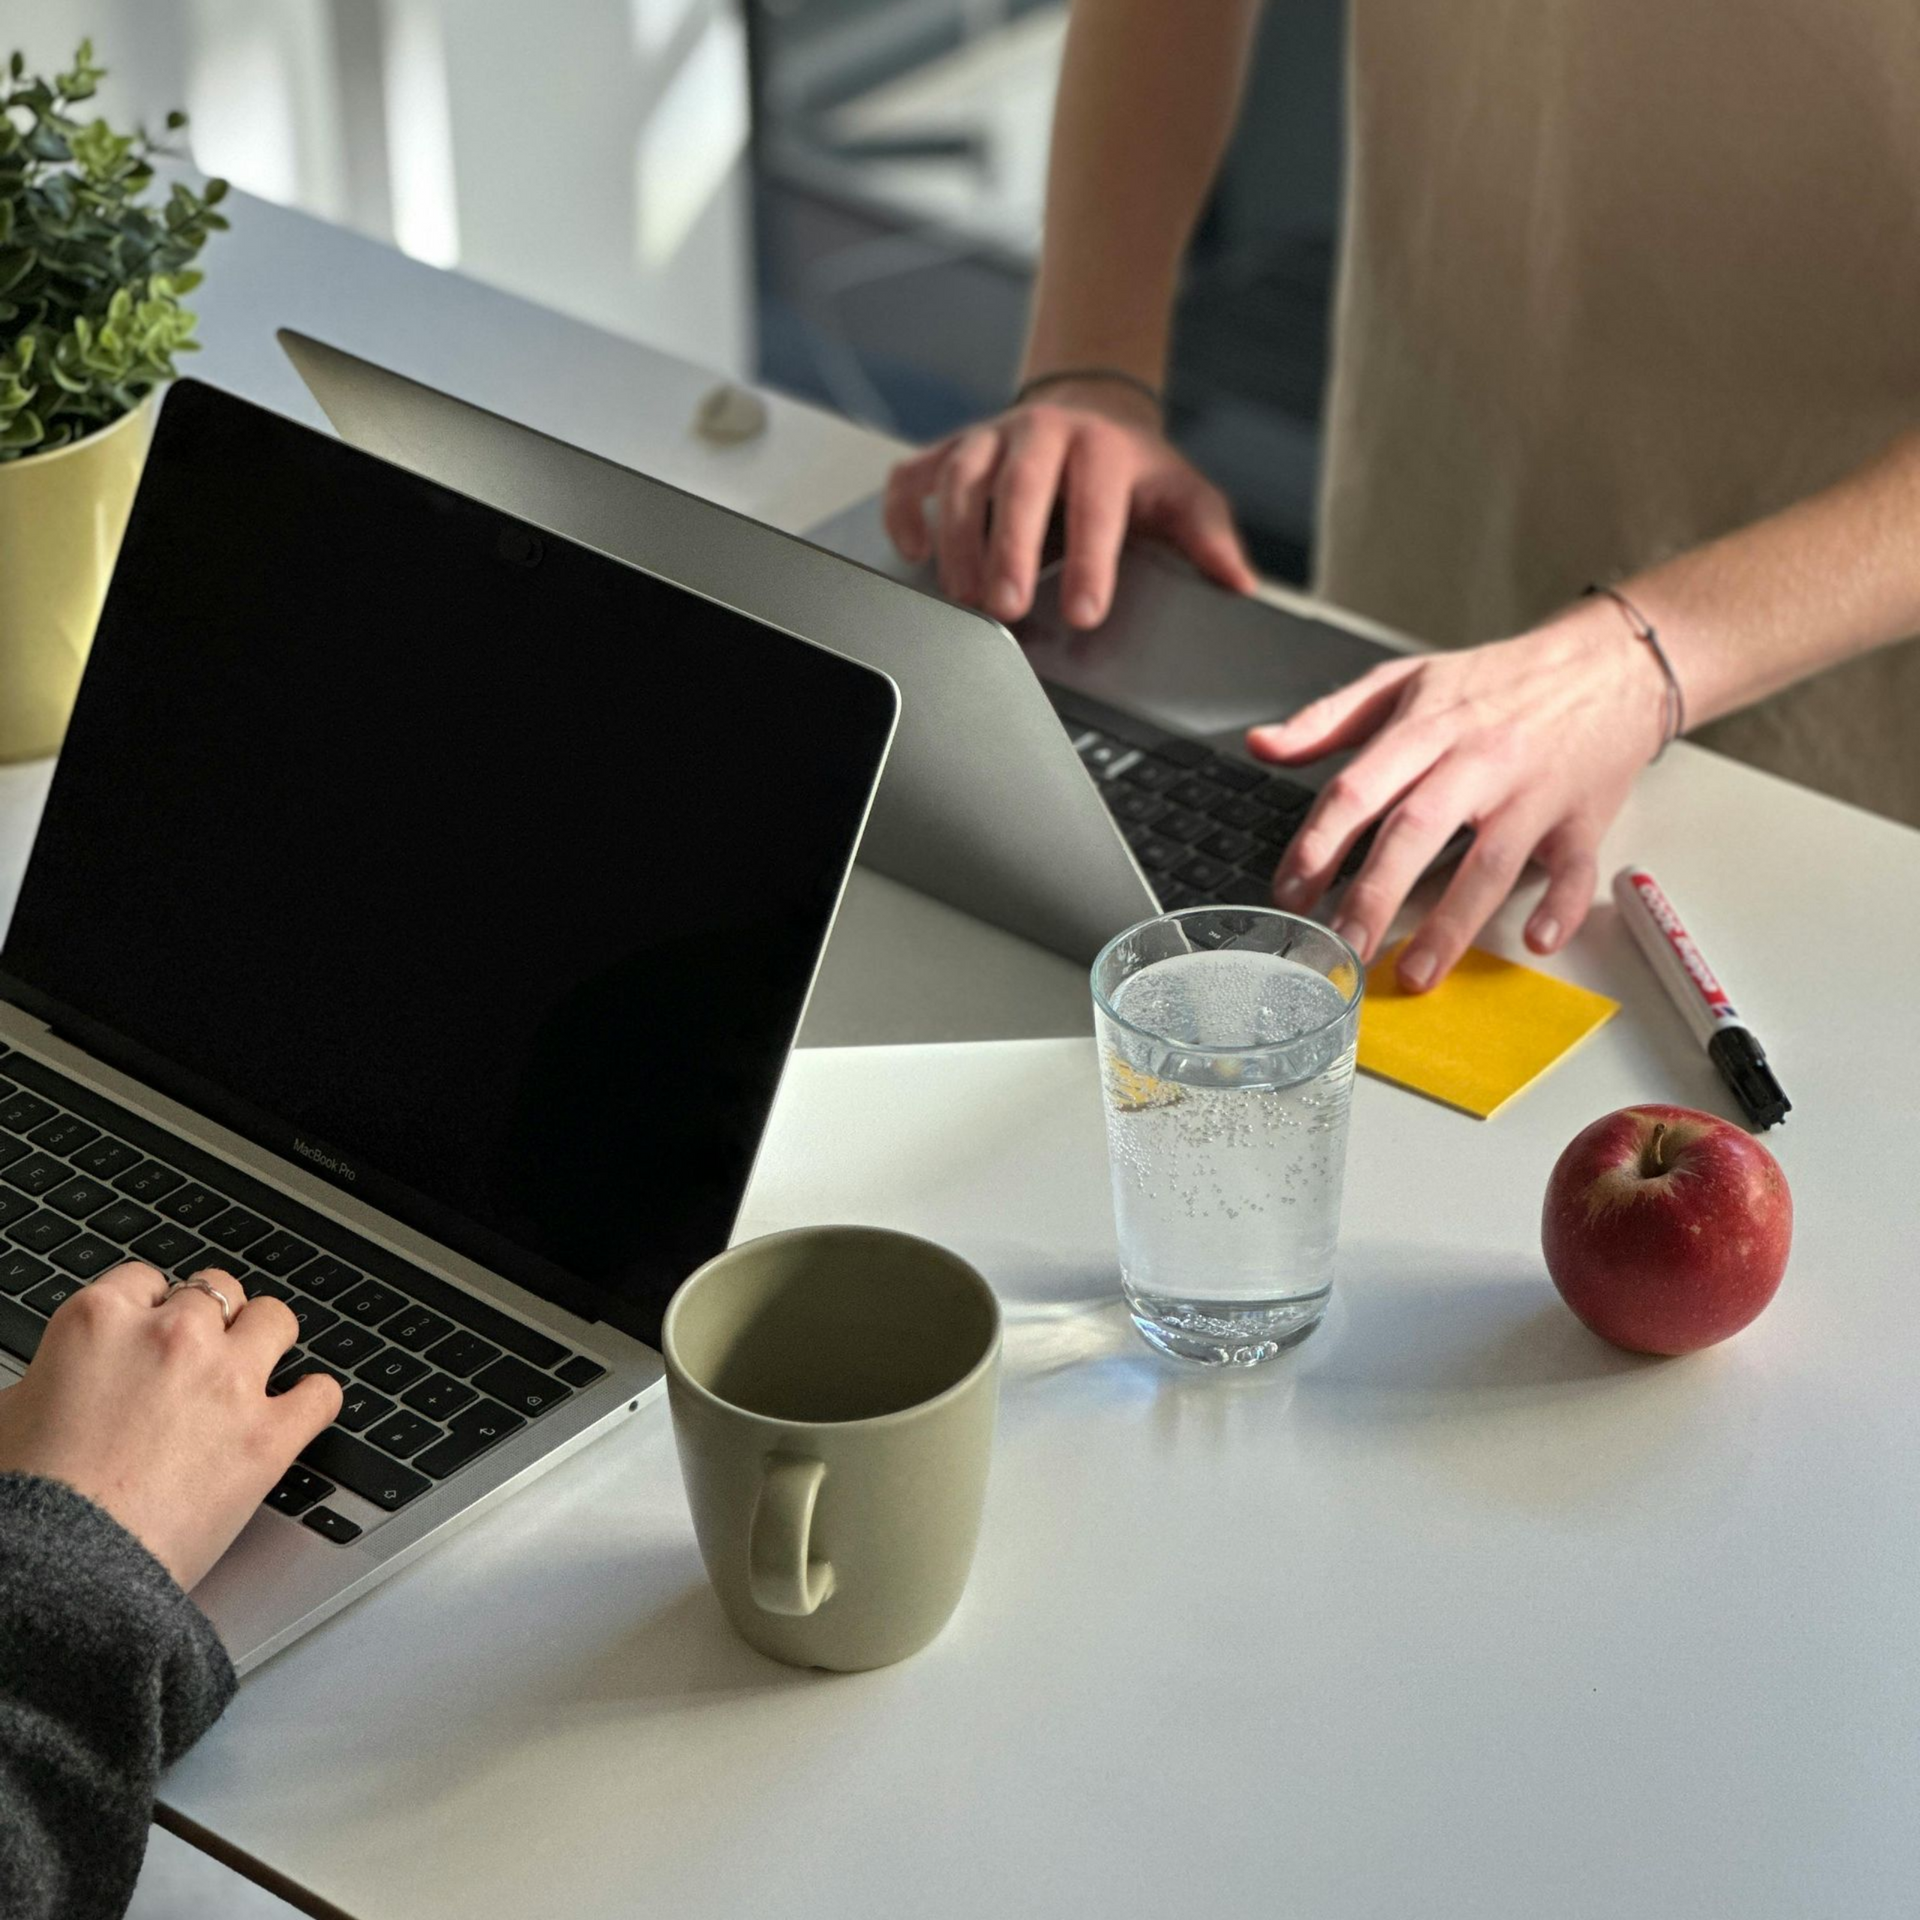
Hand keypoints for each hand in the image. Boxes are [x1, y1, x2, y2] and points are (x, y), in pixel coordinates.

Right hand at [0, 1262, 340, 1590]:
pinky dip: (314, 1400)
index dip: (153, 1308)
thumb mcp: (12, 1415)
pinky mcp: (268, 1435)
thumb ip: (57, 1374)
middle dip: (210, 1321)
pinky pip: (320, 1394)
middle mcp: (171, 1337)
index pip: (146, 1281)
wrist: (58, 1574)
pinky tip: (301, 1410)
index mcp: (100, 1322)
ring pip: (276, 1319)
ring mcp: (227, 1381)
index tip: (157, 1328)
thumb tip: (68, 1375)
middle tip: (202, 1355)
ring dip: (267, 1341)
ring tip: (256, 1368)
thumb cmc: (26, 1504)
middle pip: (215, 1292)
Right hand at [882, 381, 1255, 627]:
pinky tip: (912, 549)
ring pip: (962, 480)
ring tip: (961, 599)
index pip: (1096, 505)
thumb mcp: (1182, 497)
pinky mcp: (950, 451)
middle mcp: (1042, 432)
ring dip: (957, 542)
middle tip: (1005, 609)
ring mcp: (989, 438)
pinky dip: (905, 511)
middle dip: (1009, 550)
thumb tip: (1238, 582)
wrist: (1092, 414)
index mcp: (1102, 446)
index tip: (1086, 614)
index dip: (1090, 562)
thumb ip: (1208, 539)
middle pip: (1019, 486)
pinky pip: (915, 475)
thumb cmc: (1133, 472)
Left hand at [1248, 602, 1670, 989]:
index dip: (1319, 843)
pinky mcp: (1583, 816)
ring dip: (1451, 923)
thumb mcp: (1405, 681)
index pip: (1360, 788)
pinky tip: (1537, 940)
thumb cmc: (1498, 681)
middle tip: (1343, 946)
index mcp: (1426, 726)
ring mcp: (1533, 791)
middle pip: (1416, 830)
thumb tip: (1262, 745)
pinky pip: (1574, 866)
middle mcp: (1477, 760)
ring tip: (1415, 973)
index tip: (1291, 891)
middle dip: (1375, 893)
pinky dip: (1560, 905)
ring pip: (1488, 862)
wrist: (1608, 661)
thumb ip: (1328, 719)